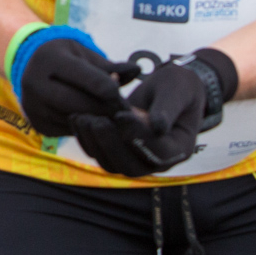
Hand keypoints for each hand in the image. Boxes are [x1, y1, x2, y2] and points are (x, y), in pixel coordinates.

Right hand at [16, 37, 139, 136]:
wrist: (30, 65)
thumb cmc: (65, 57)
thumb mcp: (83, 53)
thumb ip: (109, 65)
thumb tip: (136, 70)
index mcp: (49, 59)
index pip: (89, 79)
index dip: (111, 90)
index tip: (124, 97)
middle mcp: (34, 82)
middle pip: (81, 104)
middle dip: (106, 110)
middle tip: (125, 114)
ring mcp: (32, 105)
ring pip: (75, 120)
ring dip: (97, 122)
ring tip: (113, 118)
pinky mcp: (36, 123)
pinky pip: (67, 130)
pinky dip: (84, 128)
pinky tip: (93, 122)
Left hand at [71, 60, 206, 175]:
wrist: (168, 89)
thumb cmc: (176, 86)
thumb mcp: (176, 90)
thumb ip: (168, 108)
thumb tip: (158, 127)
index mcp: (179, 148)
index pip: (157, 151)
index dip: (138, 135)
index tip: (121, 114)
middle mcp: (158, 161)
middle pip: (131, 167)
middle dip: (110, 144)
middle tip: (96, 120)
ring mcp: (137, 159)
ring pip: (111, 164)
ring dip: (94, 143)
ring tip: (82, 117)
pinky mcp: (118, 152)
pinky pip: (100, 154)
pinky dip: (86, 139)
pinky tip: (76, 118)